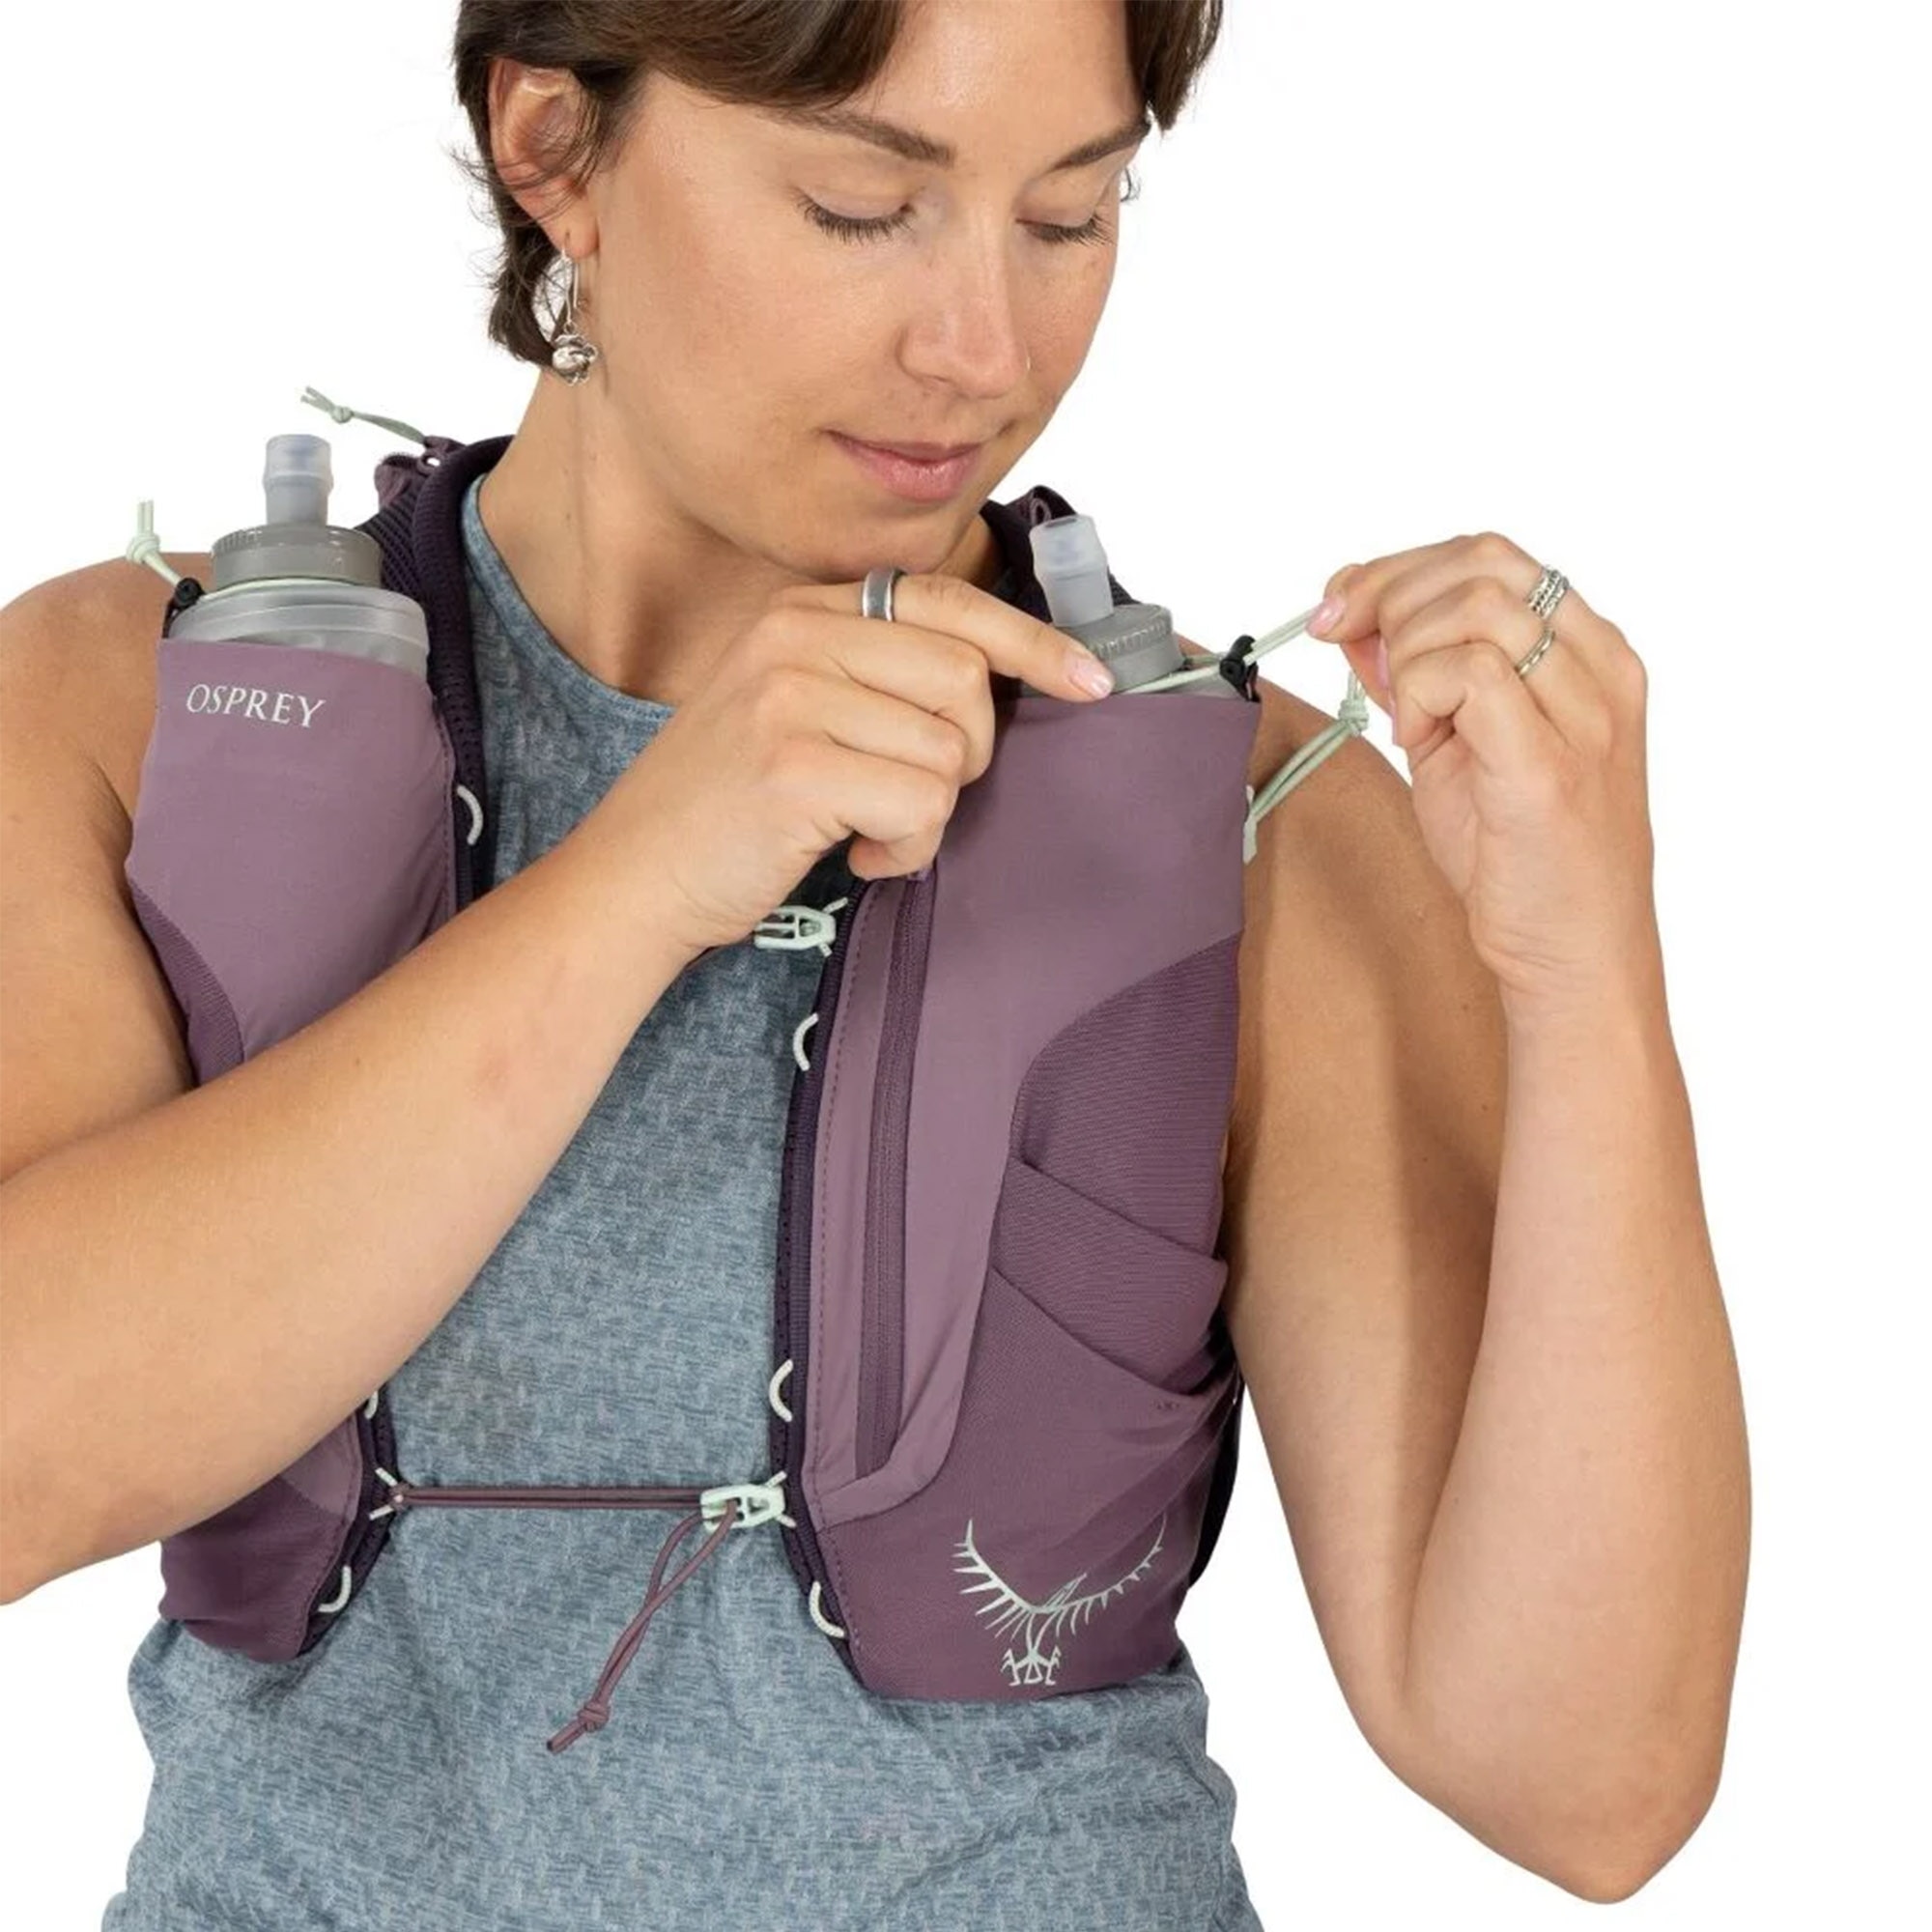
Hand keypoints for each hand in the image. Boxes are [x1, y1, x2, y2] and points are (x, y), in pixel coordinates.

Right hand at [614, 571, 1112, 956]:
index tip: (1091, 679)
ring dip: (929, 814)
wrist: (633, 878)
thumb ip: (877, 675)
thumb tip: (1001, 680)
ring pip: (948, 751)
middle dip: (967, 753)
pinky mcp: (794, 768)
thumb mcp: (793, 706)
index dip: (1033, 641)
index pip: (949, 599)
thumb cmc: (728, 807)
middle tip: (911, 793)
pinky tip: (856, 856)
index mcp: (803, 610)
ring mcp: (790, 697)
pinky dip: (907, 851)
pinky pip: (921, 806)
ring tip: (866, 830)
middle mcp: (795, 636)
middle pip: (966, 677)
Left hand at [1306, 532, 1660, 1019]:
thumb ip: (1418, 677)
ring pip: (1477, 606)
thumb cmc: (1522, 860)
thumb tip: (1358, 619)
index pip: (1492, 556)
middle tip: (1342, 643)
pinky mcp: (1550, 765)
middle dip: (1387, 594)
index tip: (1341, 604)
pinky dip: (1420, 693)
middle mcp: (1601, 671)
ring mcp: (1586, 716)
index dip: (1399, 568)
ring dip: (1407, 651)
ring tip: (1408, 719)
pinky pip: (1473, 672)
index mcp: (1592, 655)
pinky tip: (1419, 741)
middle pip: (1482, 563)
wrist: (1573, 956)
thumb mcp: (1457, 745)